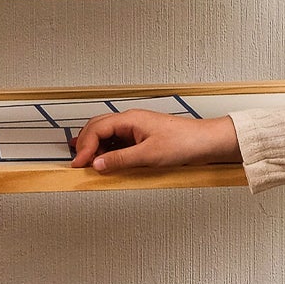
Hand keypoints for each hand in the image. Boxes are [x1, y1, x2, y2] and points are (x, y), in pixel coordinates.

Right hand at [69, 111, 239, 172]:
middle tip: (79, 163)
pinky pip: (118, 143)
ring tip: (89, 164)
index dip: (84, 146)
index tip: (78, 163)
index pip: (96, 129)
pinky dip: (108, 152)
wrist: (206, 142)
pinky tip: (106, 162)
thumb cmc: (184, 142)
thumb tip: (98, 165)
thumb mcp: (148, 155)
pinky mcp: (142, 138)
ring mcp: (136, 129)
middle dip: (85, 145)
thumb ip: (120, 160)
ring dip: (96, 149)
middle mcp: (131, 121)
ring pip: (107, 135)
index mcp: (129, 119)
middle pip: (97, 128)